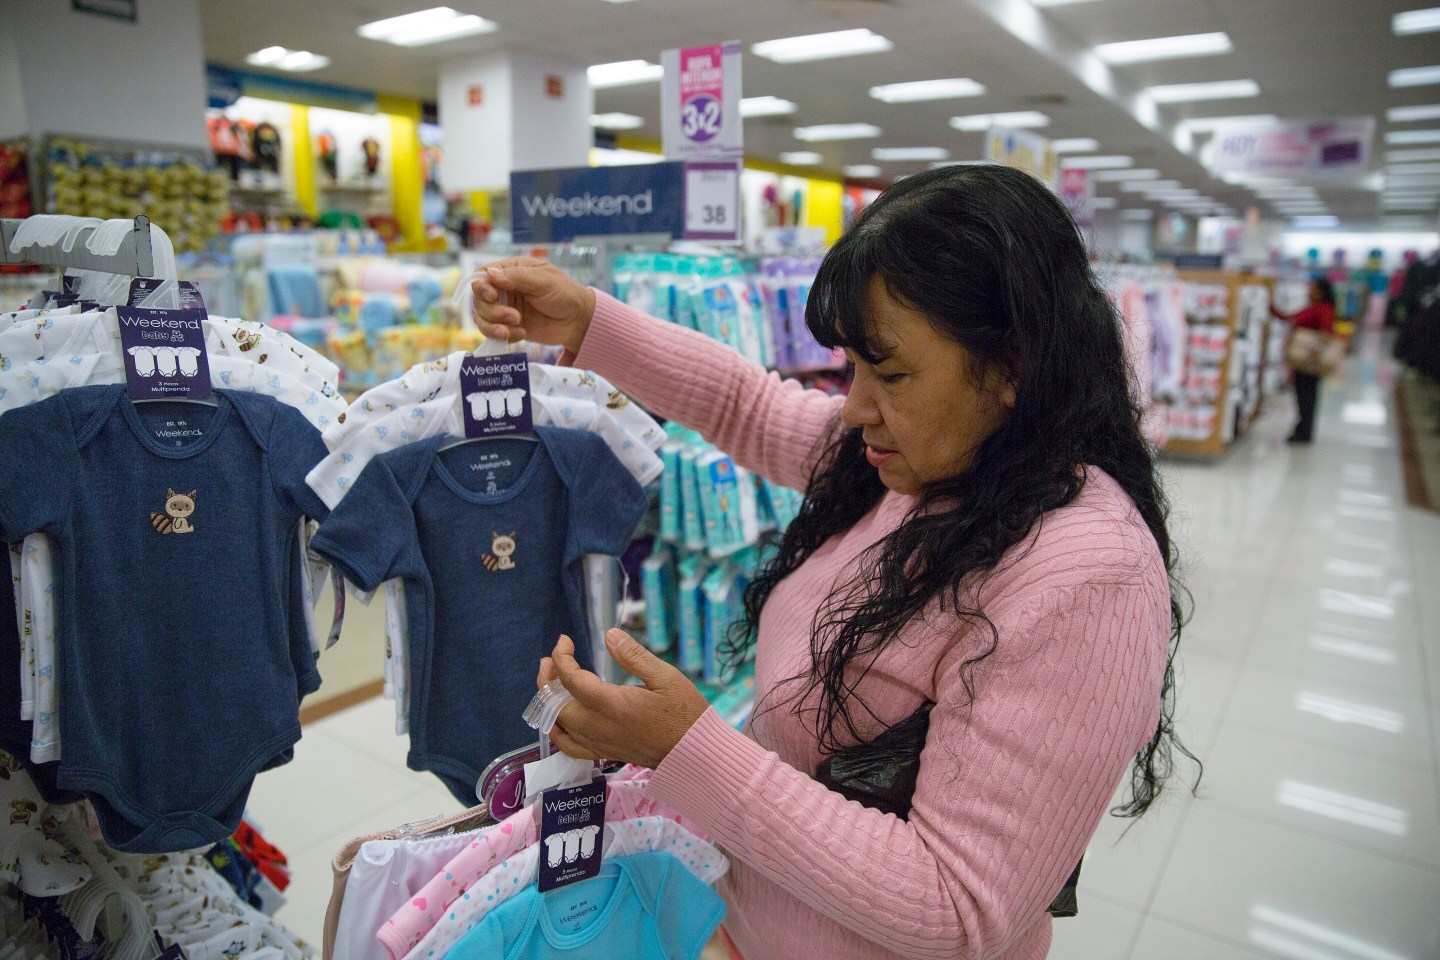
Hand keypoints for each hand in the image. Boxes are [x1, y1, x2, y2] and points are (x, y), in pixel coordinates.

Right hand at [469, 257, 596, 354]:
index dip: (481, 287)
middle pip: (479, 299)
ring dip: (494, 326)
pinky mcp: (510, 327)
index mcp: (511, 270)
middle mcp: (504, 289)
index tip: (492, 296)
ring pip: (482, 317)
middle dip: (492, 310)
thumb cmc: (566, 294)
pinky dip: (503, 336)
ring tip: (515, 328)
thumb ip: (518, 277)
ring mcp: (505, 309)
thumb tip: (490, 274)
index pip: (482, 275)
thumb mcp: (544, 280)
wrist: (579, 321)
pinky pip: (494, 333)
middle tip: (514, 316)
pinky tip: (521, 335)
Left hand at [538, 630, 710, 769]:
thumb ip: (634, 656)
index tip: (565, 641)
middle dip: (547, 679)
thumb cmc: (684, 713)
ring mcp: (599, 743)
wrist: (693, 753)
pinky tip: (559, 719)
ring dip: (548, 703)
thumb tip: (610, 634)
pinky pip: (569, 747)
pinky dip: (557, 731)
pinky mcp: (604, 752)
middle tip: (551, 660)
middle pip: (556, 705)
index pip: (572, 680)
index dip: (562, 658)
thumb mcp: (665, 677)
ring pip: (558, 726)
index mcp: (613, 704)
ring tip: (550, 684)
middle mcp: (599, 726)